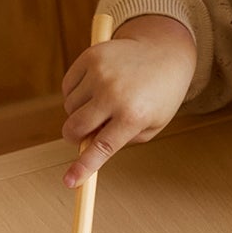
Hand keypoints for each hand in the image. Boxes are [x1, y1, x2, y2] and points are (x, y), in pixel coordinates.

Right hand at [60, 14, 196, 187]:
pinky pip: (67, 87)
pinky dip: (74, 94)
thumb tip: (87, 145)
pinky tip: (93, 89)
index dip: (83, 167)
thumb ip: (121, 140)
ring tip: (100, 104)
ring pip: (69, 107)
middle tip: (82, 136)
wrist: (164, 50)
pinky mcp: (91, 57)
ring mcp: (100, 73)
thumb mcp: (152, 125)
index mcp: (133, 116)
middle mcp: (114, 94)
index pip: (102, 148)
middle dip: (74, 138)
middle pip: (75, 128)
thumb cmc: (159, 95)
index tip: (70, 182)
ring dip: (78, 113)